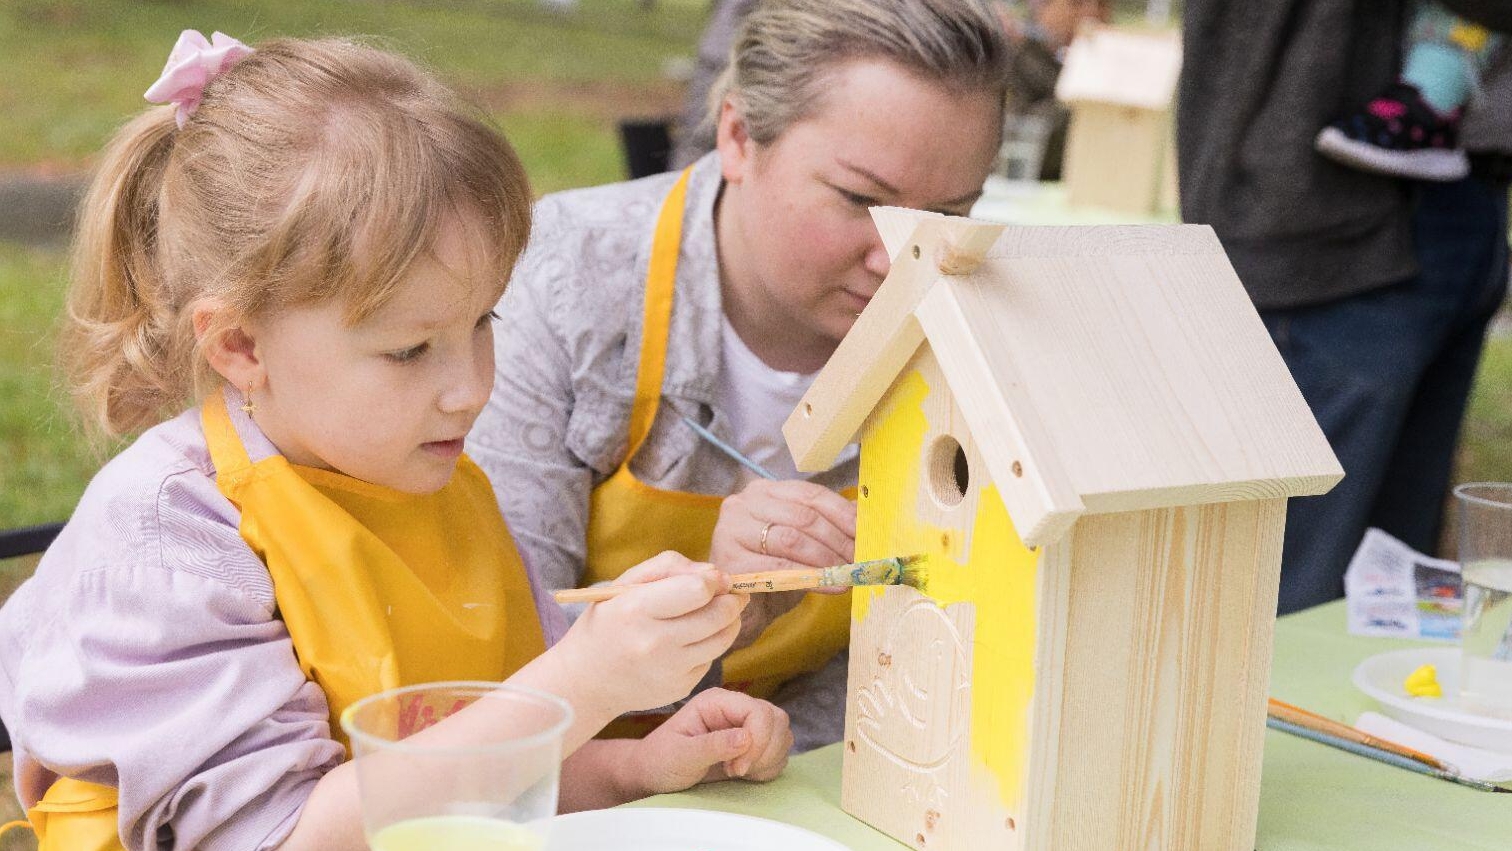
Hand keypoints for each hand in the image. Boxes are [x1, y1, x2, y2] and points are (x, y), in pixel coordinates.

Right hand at [553, 552, 745, 716]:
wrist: (585, 681)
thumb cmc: (608, 622)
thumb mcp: (624, 585)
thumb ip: (669, 567)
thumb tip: (714, 573)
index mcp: (637, 609)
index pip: (698, 590)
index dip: (714, 580)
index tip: (715, 579)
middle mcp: (654, 642)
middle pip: (718, 615)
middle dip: (732, 600)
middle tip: (731, 594)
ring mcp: (669, 670)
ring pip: (722, 639)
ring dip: (731, 621)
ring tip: (722, 612)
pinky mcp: (680, 688)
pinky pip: (711, 660)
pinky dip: (710, 646)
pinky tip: (695, 639)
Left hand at [630, 688, 792, 794]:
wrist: (655, 774)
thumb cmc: (660, 760)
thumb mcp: (680, 754)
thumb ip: (712, 745)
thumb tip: (745, 738)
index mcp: (718, 702)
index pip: (758, 711)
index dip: (756, 741)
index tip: (736, 768)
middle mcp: (736, 709)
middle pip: (777, 719)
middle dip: (764, 751)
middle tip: (735, 771)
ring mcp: (746, 726)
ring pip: (782, 735)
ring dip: (768, 759)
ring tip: (737, 772)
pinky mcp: (753, 745)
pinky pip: (780, 752)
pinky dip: (769, 767)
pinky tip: (745, 774)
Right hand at [709, 479, 856, 647]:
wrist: (743, 608)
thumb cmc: (774, 572)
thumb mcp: (802, 544)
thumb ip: (828, 525)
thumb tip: (865, 516)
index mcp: (764, 491)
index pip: (810, 494)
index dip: (843, 514)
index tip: (867, 533)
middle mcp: (742, 503)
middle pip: (803, 516)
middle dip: (839, 539)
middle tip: (861, 560)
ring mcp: (731, 530)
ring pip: (792, 539)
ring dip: (827, 559)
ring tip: (848, 574)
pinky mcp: (728, 560)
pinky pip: (779, 567)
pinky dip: (810, 577)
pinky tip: (831, 586)